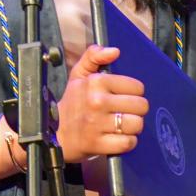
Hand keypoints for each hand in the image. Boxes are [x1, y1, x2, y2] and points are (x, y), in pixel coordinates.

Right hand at [56, 45, 147, 161]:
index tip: (123, 96)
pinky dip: (127, 142)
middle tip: (125, 111)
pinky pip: (128, 142)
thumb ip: (94, 56)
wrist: (55, 132)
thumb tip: (115, 51)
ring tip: (123, 125)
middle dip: (136, 110)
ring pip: (136, 124)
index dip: (134, 92)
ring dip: (133, 127)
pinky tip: (119, 137)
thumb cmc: (72, 102)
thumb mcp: (78, 75)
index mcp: (95, 82)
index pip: (136, 87)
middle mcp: (97, 101)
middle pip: (140, 106)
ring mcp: (98, 124)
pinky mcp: (99, 144)